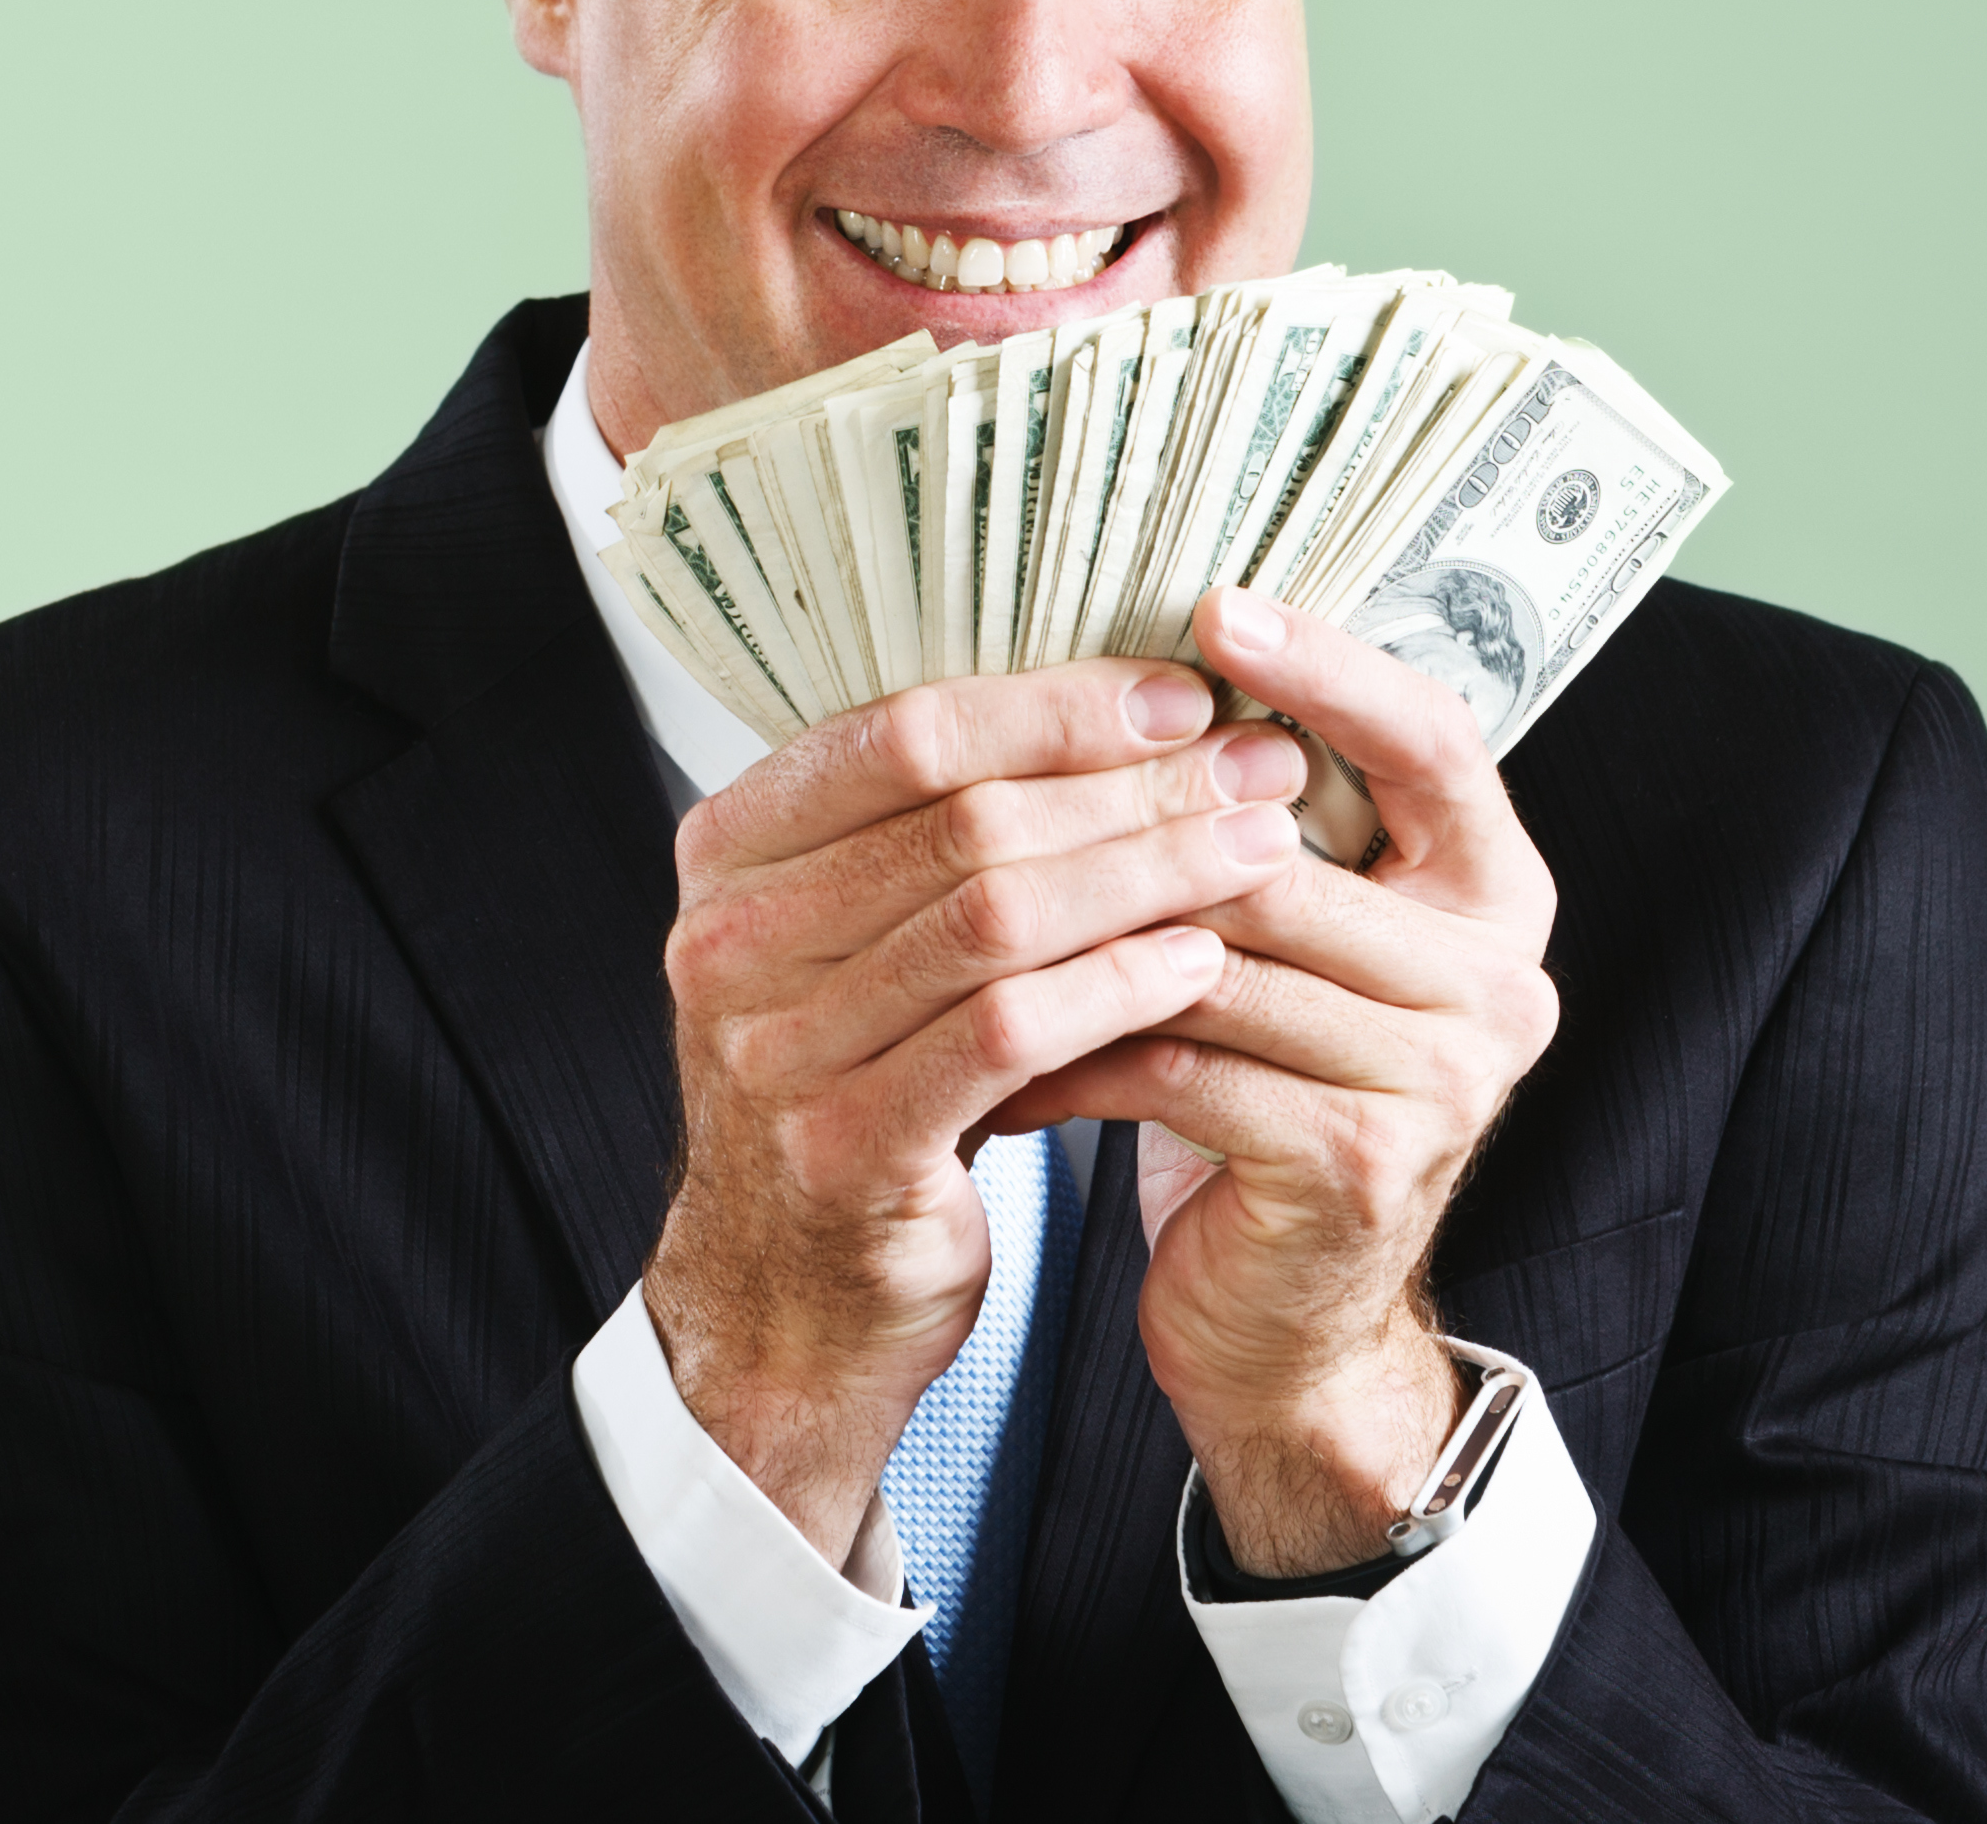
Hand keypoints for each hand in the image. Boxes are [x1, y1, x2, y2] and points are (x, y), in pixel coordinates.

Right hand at [642, 664, 1314, 1562]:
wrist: (786, 1295)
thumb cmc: (855, 1081)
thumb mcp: (857, 933)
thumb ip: (934, 826)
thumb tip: (1122, 699)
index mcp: (728, 851)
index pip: (904, 732)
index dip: (1054, 704)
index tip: (1180, 691)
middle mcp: (729, 940)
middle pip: (963, 820)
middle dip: (1130, 784)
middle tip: (1255, 768)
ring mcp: (774, 1051)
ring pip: (996, 920)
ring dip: (1148, 873)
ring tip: (1258, 851)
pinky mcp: (845, 1150)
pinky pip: (1008, 1036)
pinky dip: (1117, 985)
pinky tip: (1201, 960)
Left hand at [990, 585, 1561, 1576]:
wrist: (1283, 1326)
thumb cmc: (1262, 1096)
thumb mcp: (1290, 947)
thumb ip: (1264, 830)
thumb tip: (1141, 667)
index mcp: (1496, 893)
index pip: (1432, 738)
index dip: (1328, 668)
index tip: (1214, 605)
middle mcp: (1497, 978)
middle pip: (1284, 848)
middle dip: (1131, 814)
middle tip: (993, 776)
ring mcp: (1441, 1077)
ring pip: (1217, 951)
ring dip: (1075, 935)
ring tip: (958, 907)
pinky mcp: (1354, 1161)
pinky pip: (1178, 1059)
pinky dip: (1069, 1045)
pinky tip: (987, 1042)